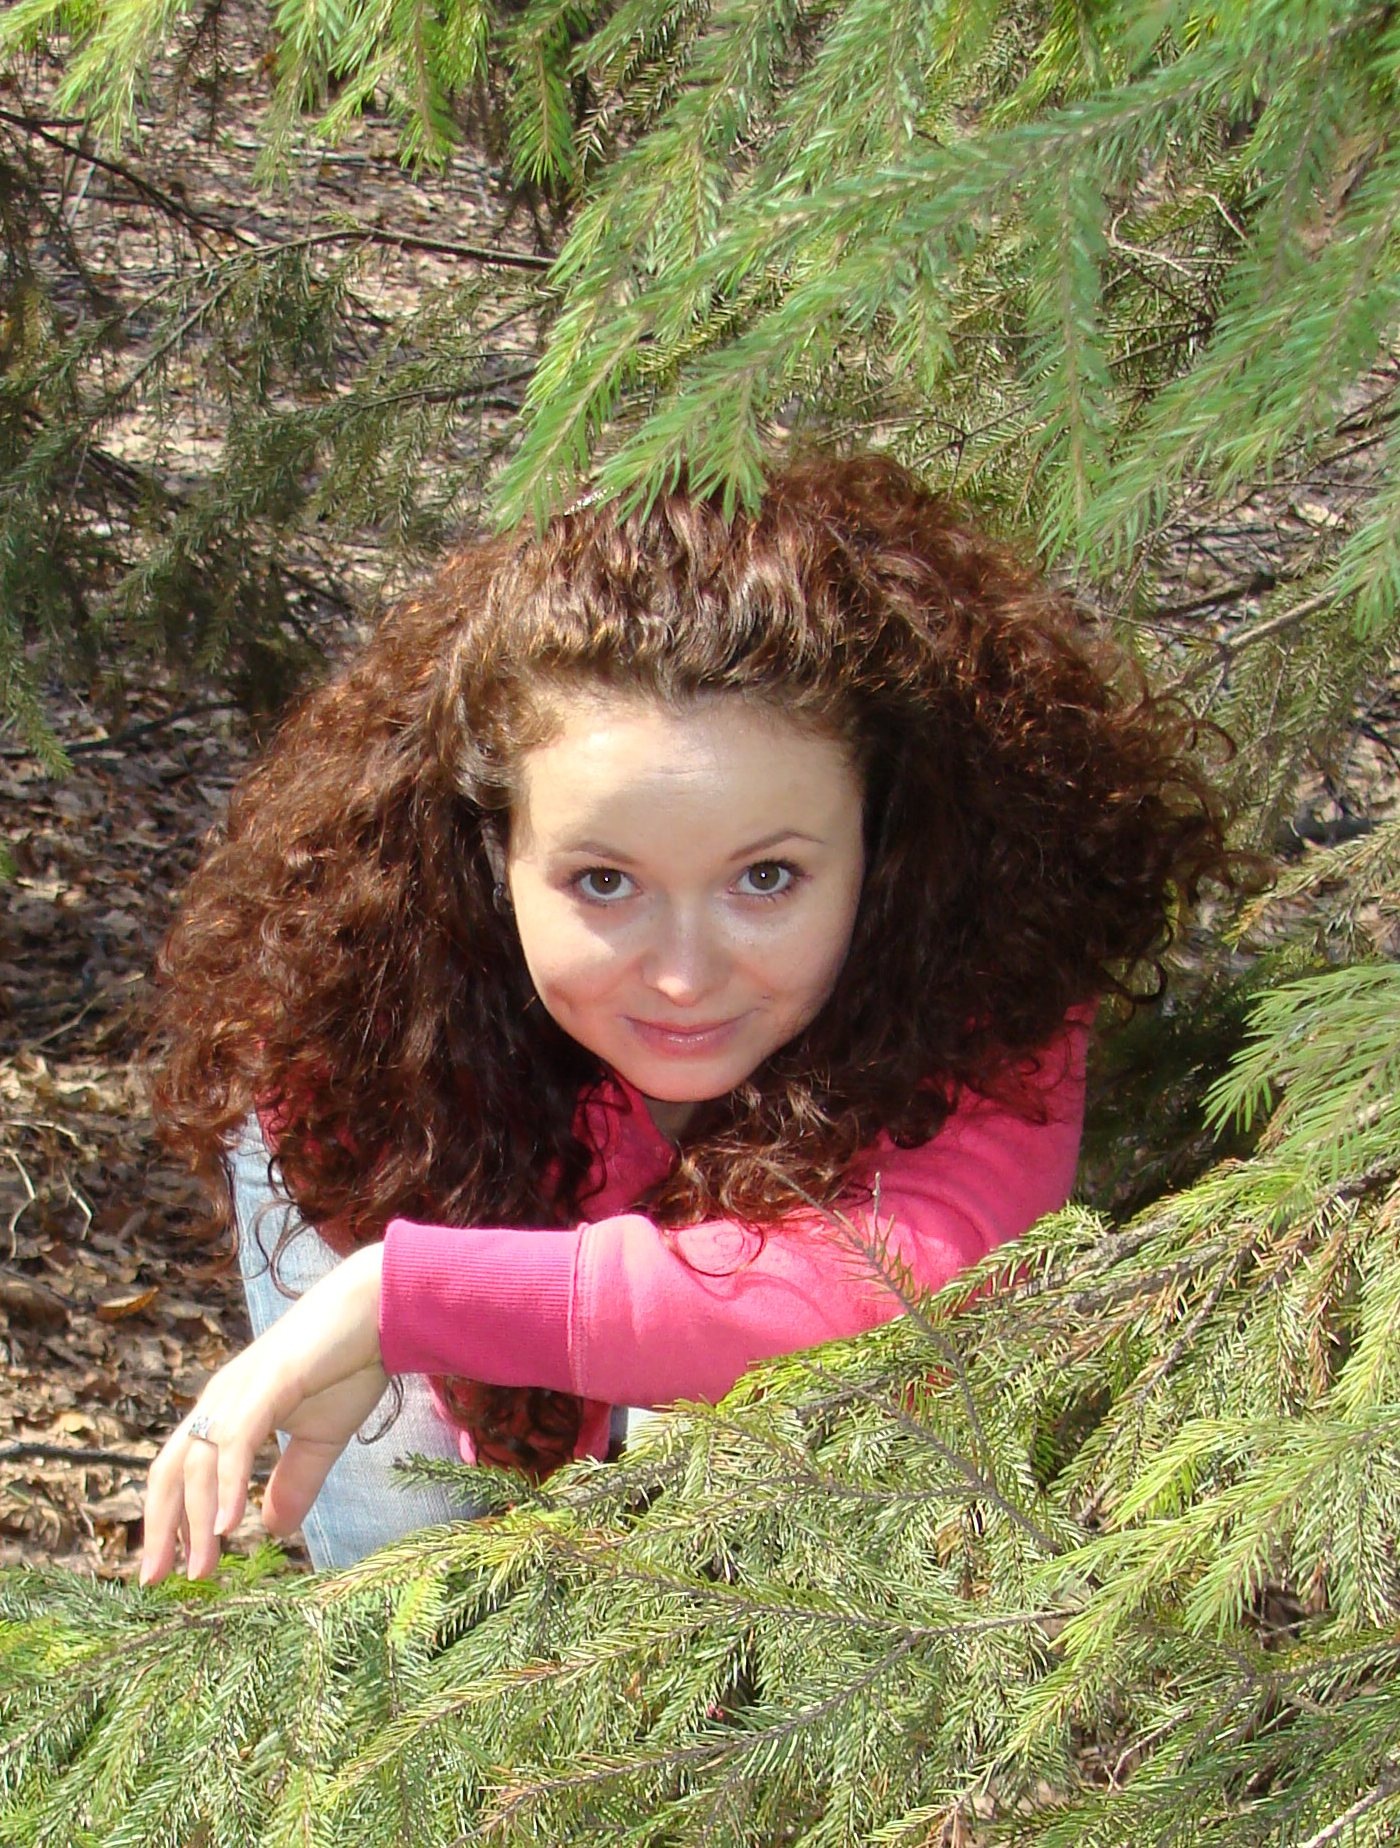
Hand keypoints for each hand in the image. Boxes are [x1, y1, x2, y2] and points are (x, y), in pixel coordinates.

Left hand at [140, 1243, 388, 1583]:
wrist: (377, 1311)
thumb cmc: (348, 1365)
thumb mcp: (321, 1440)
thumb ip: (294, 1482)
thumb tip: (272, 1530)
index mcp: (227, 1410)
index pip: (178, 1471)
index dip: (166, 1519)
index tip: (165, 1570)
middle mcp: (221, 1398)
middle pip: (171, 1470)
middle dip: (161, 1527)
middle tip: (159, 1581)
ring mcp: (241, 1389)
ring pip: (199, 1463)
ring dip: (195, 1520)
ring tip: (203, 1567)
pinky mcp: (268, 1382)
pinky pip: (237, 1440)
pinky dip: (226, 1484)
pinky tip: (228, 1523)